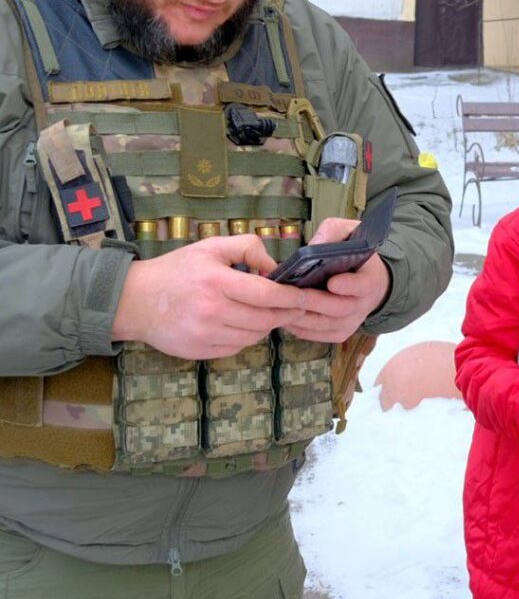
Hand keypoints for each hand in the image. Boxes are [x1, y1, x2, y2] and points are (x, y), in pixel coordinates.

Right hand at [112, 236, 307, 358]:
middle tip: (297, 308)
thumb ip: (247, 248)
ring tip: (269, 314)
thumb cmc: (177, 270)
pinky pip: (236, 348)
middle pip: (264, 319)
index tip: (304, 297)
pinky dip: (246, 338)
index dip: (290, 297)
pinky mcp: (199, 351)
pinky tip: (244, 325)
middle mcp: (211, 311)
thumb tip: (275, 268)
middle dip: (286, 314)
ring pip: (253, 337)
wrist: (134, 300)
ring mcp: (204, 334)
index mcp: (215, 281)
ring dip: (267, 326)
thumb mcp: (211, 247)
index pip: (265, 294)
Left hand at [278, 216, 391, 343]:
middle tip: (292, 293)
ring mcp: (351, 322)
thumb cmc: (355, 256)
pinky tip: (283, 314)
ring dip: (301, 315)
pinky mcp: (338, 333)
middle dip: (314, 301)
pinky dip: (298, 326)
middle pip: (339, 308)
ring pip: (324, 324)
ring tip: (280, 304)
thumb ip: (334, 233)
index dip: (348, 285)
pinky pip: (315, 334)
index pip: (363, 285)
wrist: (368, 282)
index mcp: (370, 279)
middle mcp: (363, 305)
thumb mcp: (350, 233)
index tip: (332, 282)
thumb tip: (314, 245)